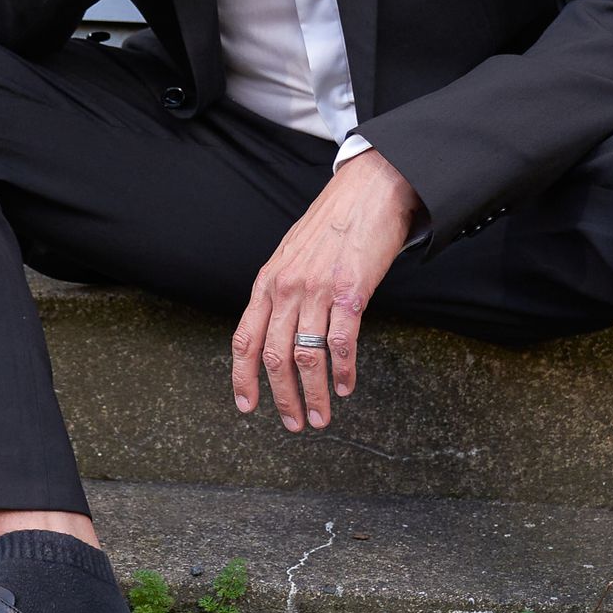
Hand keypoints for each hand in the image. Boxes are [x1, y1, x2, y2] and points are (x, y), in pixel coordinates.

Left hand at [233, 149, 420, 432]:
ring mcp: (318, 290)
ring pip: (306, 356)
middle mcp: (287, 288)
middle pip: (274, 356)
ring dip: (314, 393)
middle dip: (283, 397)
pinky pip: (341, 342)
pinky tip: (345, 386)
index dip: (243, 377)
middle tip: (294, 423)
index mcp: (268, 281)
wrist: (370, 189)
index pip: (245, 338)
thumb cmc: (334, 221)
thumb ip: (282, 289)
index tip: (247, 405)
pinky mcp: (350, 291)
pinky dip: (342, 370)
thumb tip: (279, 325)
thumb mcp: (293, 254)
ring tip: (320, 416)